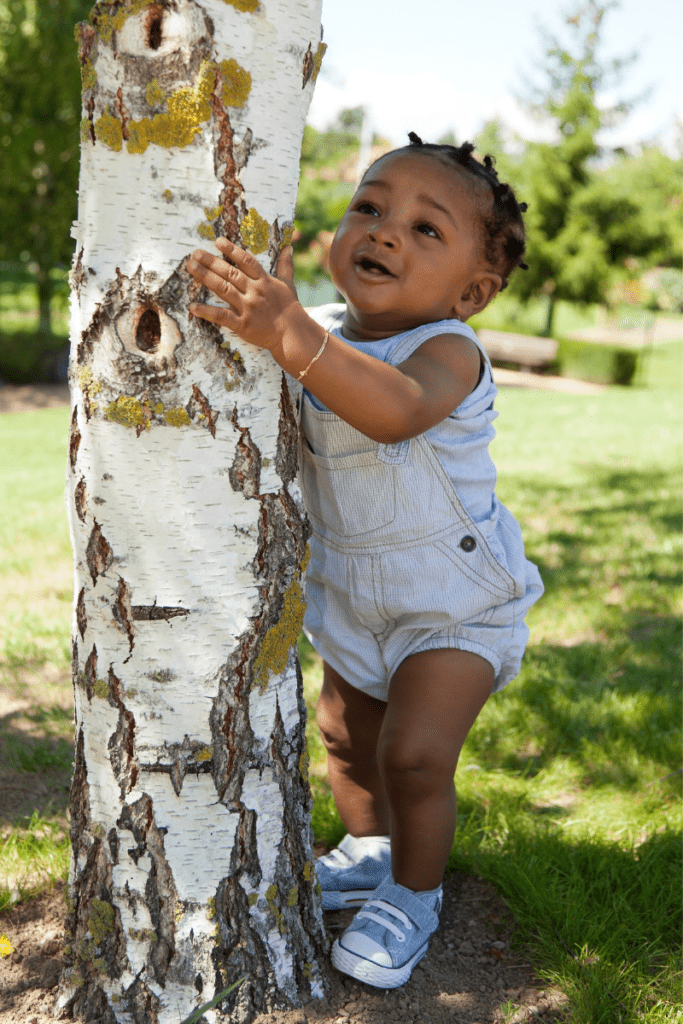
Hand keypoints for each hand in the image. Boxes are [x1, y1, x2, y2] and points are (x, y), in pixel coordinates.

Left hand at [187, 237, 298, 352]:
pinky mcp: (243, 325)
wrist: (294, 335)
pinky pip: (221, 317)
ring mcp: (248, 308)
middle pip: (230, 273)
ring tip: (191, 267)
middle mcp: (255, 292)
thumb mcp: (289, 285)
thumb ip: (286, 266)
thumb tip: (289, 247)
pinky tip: (193, 306)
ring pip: (223, 289)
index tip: (217, 241)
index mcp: (264, 281)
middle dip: (211, 261)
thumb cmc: (290, 309)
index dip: (231, 250)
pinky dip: (207, 311)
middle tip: (195, 253)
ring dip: (205, 277)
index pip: (246, 261)